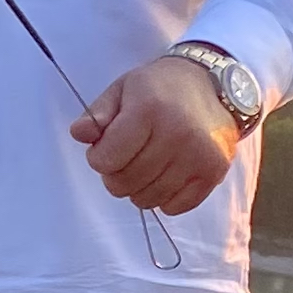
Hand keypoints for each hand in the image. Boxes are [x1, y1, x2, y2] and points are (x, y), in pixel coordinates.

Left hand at [69, 56, 244, 215]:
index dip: (98, 157)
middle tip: (124, 158)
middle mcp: (178, 134)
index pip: (106, 160)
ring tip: (145, 165)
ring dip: (138, 188)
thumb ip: (97, 114)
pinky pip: (174, 207)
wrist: (212, 85)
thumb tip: (79, 134)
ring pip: (148, 199)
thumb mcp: (122, 89)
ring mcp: (199, 156)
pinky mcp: (214, 173)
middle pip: (125, 183)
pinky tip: (165, 175)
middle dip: (115, 175)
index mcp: (150, 109)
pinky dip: (163, 198)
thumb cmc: (159, 88)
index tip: (105, 147)